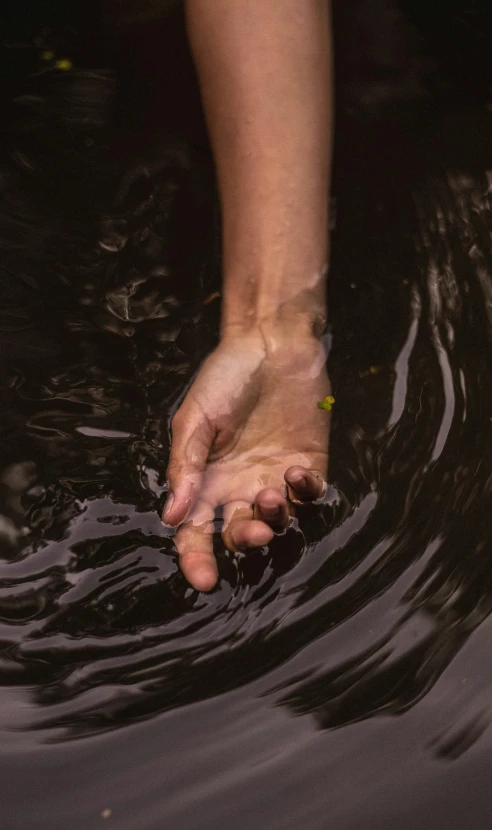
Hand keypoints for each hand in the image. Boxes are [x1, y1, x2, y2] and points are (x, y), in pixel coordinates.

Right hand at [162, 330, 330, 590]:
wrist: (271, 344)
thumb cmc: (225, 378)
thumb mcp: (195, 420)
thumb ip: (186, 467)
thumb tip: (172, 517)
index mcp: (205, 481)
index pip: (195, 532)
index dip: (196, 559)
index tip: (205, 580)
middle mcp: (239, 487)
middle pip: (237, 535)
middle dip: (244, 542)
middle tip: (251, 532)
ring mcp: (274, 478)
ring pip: (277, 522)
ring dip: (274, 519)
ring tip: (270, 494)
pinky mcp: (307, 465)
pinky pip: (309, 496)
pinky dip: (305, 493)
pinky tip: (295, 472)